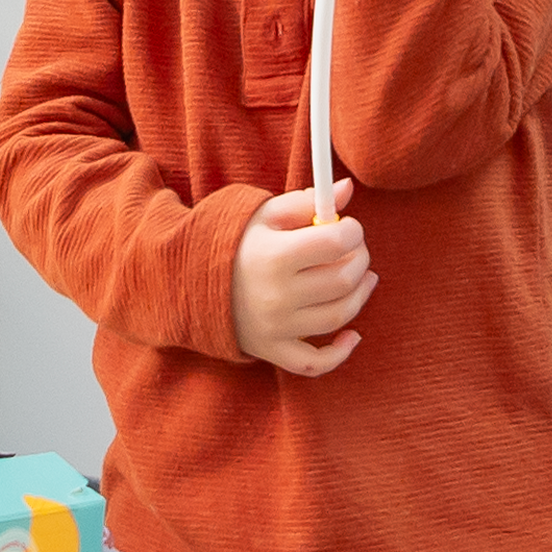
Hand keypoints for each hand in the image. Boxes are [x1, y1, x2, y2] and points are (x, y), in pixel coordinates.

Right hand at [231, 178, 377, 376]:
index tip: (349, 227)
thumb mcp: (264, 215)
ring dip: (359, 295)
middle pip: (342, 280)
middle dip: (359, 260)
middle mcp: (277, 295)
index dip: (352, 232)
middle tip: (355, 249)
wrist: (190, 280)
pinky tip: (352, 335)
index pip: (335, 244)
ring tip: (362, 277)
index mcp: (274, 256)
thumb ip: (306, 202)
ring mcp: (275, 328)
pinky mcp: (273, 350)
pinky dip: (340, 352)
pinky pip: (315, 362)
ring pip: (338, 316)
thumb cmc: (234, 242)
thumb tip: (348, 189)